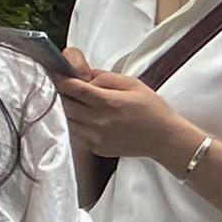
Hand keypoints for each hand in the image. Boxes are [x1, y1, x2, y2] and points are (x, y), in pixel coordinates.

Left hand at [57, 62, 198, 166]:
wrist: (164, 139)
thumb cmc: (153, 110)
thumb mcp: (134, 84)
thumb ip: (107, 77)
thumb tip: (86, 75)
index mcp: (108, 102)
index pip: (74, 89)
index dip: (62, 80)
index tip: (57, 74)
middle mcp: (98, 121)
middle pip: (67, 105)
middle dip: (67, 95)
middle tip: (75, 90)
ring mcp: (96, 137)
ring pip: (70, 120)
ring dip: (73, 111)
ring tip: (88, 106)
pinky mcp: (97, 148)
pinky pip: (79, 133)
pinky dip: (82, 125)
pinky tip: (97, 121)